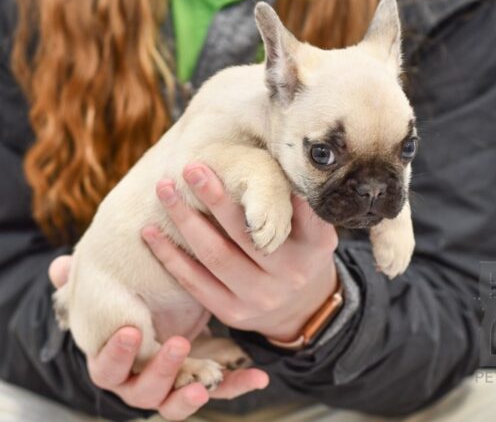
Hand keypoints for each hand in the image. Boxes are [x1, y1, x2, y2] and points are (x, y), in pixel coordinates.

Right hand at [49, 256, 268, 420]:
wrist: (165, 315)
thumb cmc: (132, 302)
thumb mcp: (114, 288)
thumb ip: (86, 281)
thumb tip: (58, 268)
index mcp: (115, 363)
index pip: (108, 369)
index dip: (117, 354)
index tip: (131, 330)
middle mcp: (140, 382)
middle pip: (144, 392)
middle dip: (160, 371)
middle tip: (178, 343)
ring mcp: (172, 388)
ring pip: (175, 404)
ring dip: (190, 394)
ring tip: (207, 381)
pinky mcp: (202, 383)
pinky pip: (220, 393)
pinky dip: (238, 386)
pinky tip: (260, 377)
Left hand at [142, 163, 338, 341]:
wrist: (300, 307)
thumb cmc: (300, 252)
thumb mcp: (315, 229)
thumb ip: (299, 204)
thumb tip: (276, 165)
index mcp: (314, 248)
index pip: (293, 215)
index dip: (266, 194)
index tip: (238, 168)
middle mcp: (289, 275)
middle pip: (244, 232)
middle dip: (214, 198)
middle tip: (192, 168)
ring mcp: (259, 298)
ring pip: (215, 256)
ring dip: (185, 221)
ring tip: (165, 191)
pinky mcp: (233, 313)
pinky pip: (196, 283)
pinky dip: (170, 257)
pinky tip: (150, 232)